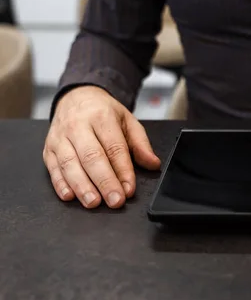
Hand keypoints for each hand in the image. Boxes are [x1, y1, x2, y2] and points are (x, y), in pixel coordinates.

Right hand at [43, 86, 160, 208]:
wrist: (76, 97)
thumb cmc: (103, 112)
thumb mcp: (127, 121)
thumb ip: (141, 144)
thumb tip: (153, 164)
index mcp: (101, 117)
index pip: (114, 148)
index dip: (122, 170)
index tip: (129, 189)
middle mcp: (78, 126)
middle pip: (92, 157)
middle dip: (104, 182)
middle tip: (114, 201)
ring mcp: (60, 138)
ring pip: (70, 164)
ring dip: (81, 186)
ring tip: (93, 202)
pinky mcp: (48, 148)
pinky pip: (52, 167)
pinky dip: (60, 183)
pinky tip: (70, 196)